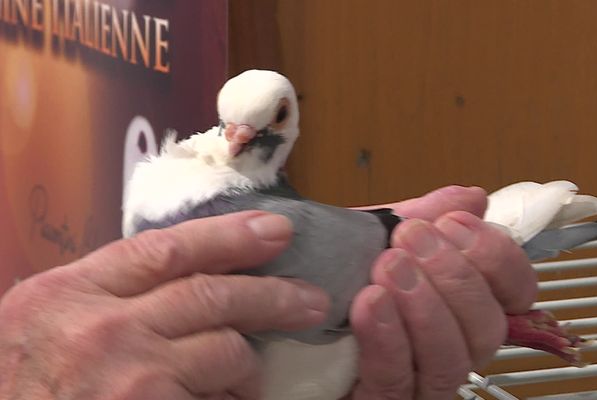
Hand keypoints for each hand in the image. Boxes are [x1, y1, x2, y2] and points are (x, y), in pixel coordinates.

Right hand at [0, 211, 329, 399]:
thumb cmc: (20, 383)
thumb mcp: (47, 321)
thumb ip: (107, 292)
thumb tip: (177, 270)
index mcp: (71, 292)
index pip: (167, 248)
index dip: (229, 234)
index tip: (274, 228)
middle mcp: (104, 329)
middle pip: (210, 294)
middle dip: (272, 293)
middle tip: (310, 297)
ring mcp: (131, 377)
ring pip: (226, 349)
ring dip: (247, 362)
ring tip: (251, 375)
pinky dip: (230, 398)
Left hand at [347, 186, 537, 398]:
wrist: (283, 296)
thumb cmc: (337, 272)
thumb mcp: (376, 236)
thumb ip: (424, 218)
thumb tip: (473, 199)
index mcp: (460, 305)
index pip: (514, 293)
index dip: (497, 257)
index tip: (454, 222)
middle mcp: (451, 347)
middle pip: (487, 328)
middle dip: (454, 276)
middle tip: (412, 236)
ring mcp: (419, 381)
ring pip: (451, 361)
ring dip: (424, 307)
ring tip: (389, 265)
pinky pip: (396, 382)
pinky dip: (388, 339)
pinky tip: (370, 301)